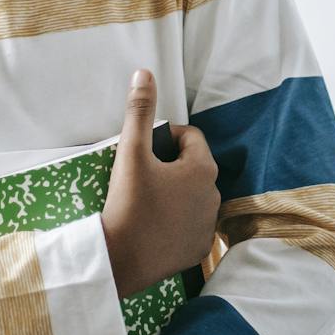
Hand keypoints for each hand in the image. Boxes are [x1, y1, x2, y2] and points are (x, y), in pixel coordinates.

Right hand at [101, 68, 219, 297]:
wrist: (120, 261)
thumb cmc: (127, 203)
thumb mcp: (131, 153)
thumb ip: (139, 111)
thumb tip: (144, 73)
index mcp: (203, 168)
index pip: (190, 137)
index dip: (165, 138)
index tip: (143, 150)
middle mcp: (215, 196)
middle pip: (192, 167)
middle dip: (170, 165)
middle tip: (140, 175)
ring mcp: (208, 225)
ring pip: (192, 196)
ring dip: (174, 192)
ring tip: (145, 199)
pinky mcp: (199, 249)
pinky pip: (190, 225)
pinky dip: (176, 221)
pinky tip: (153, 224)